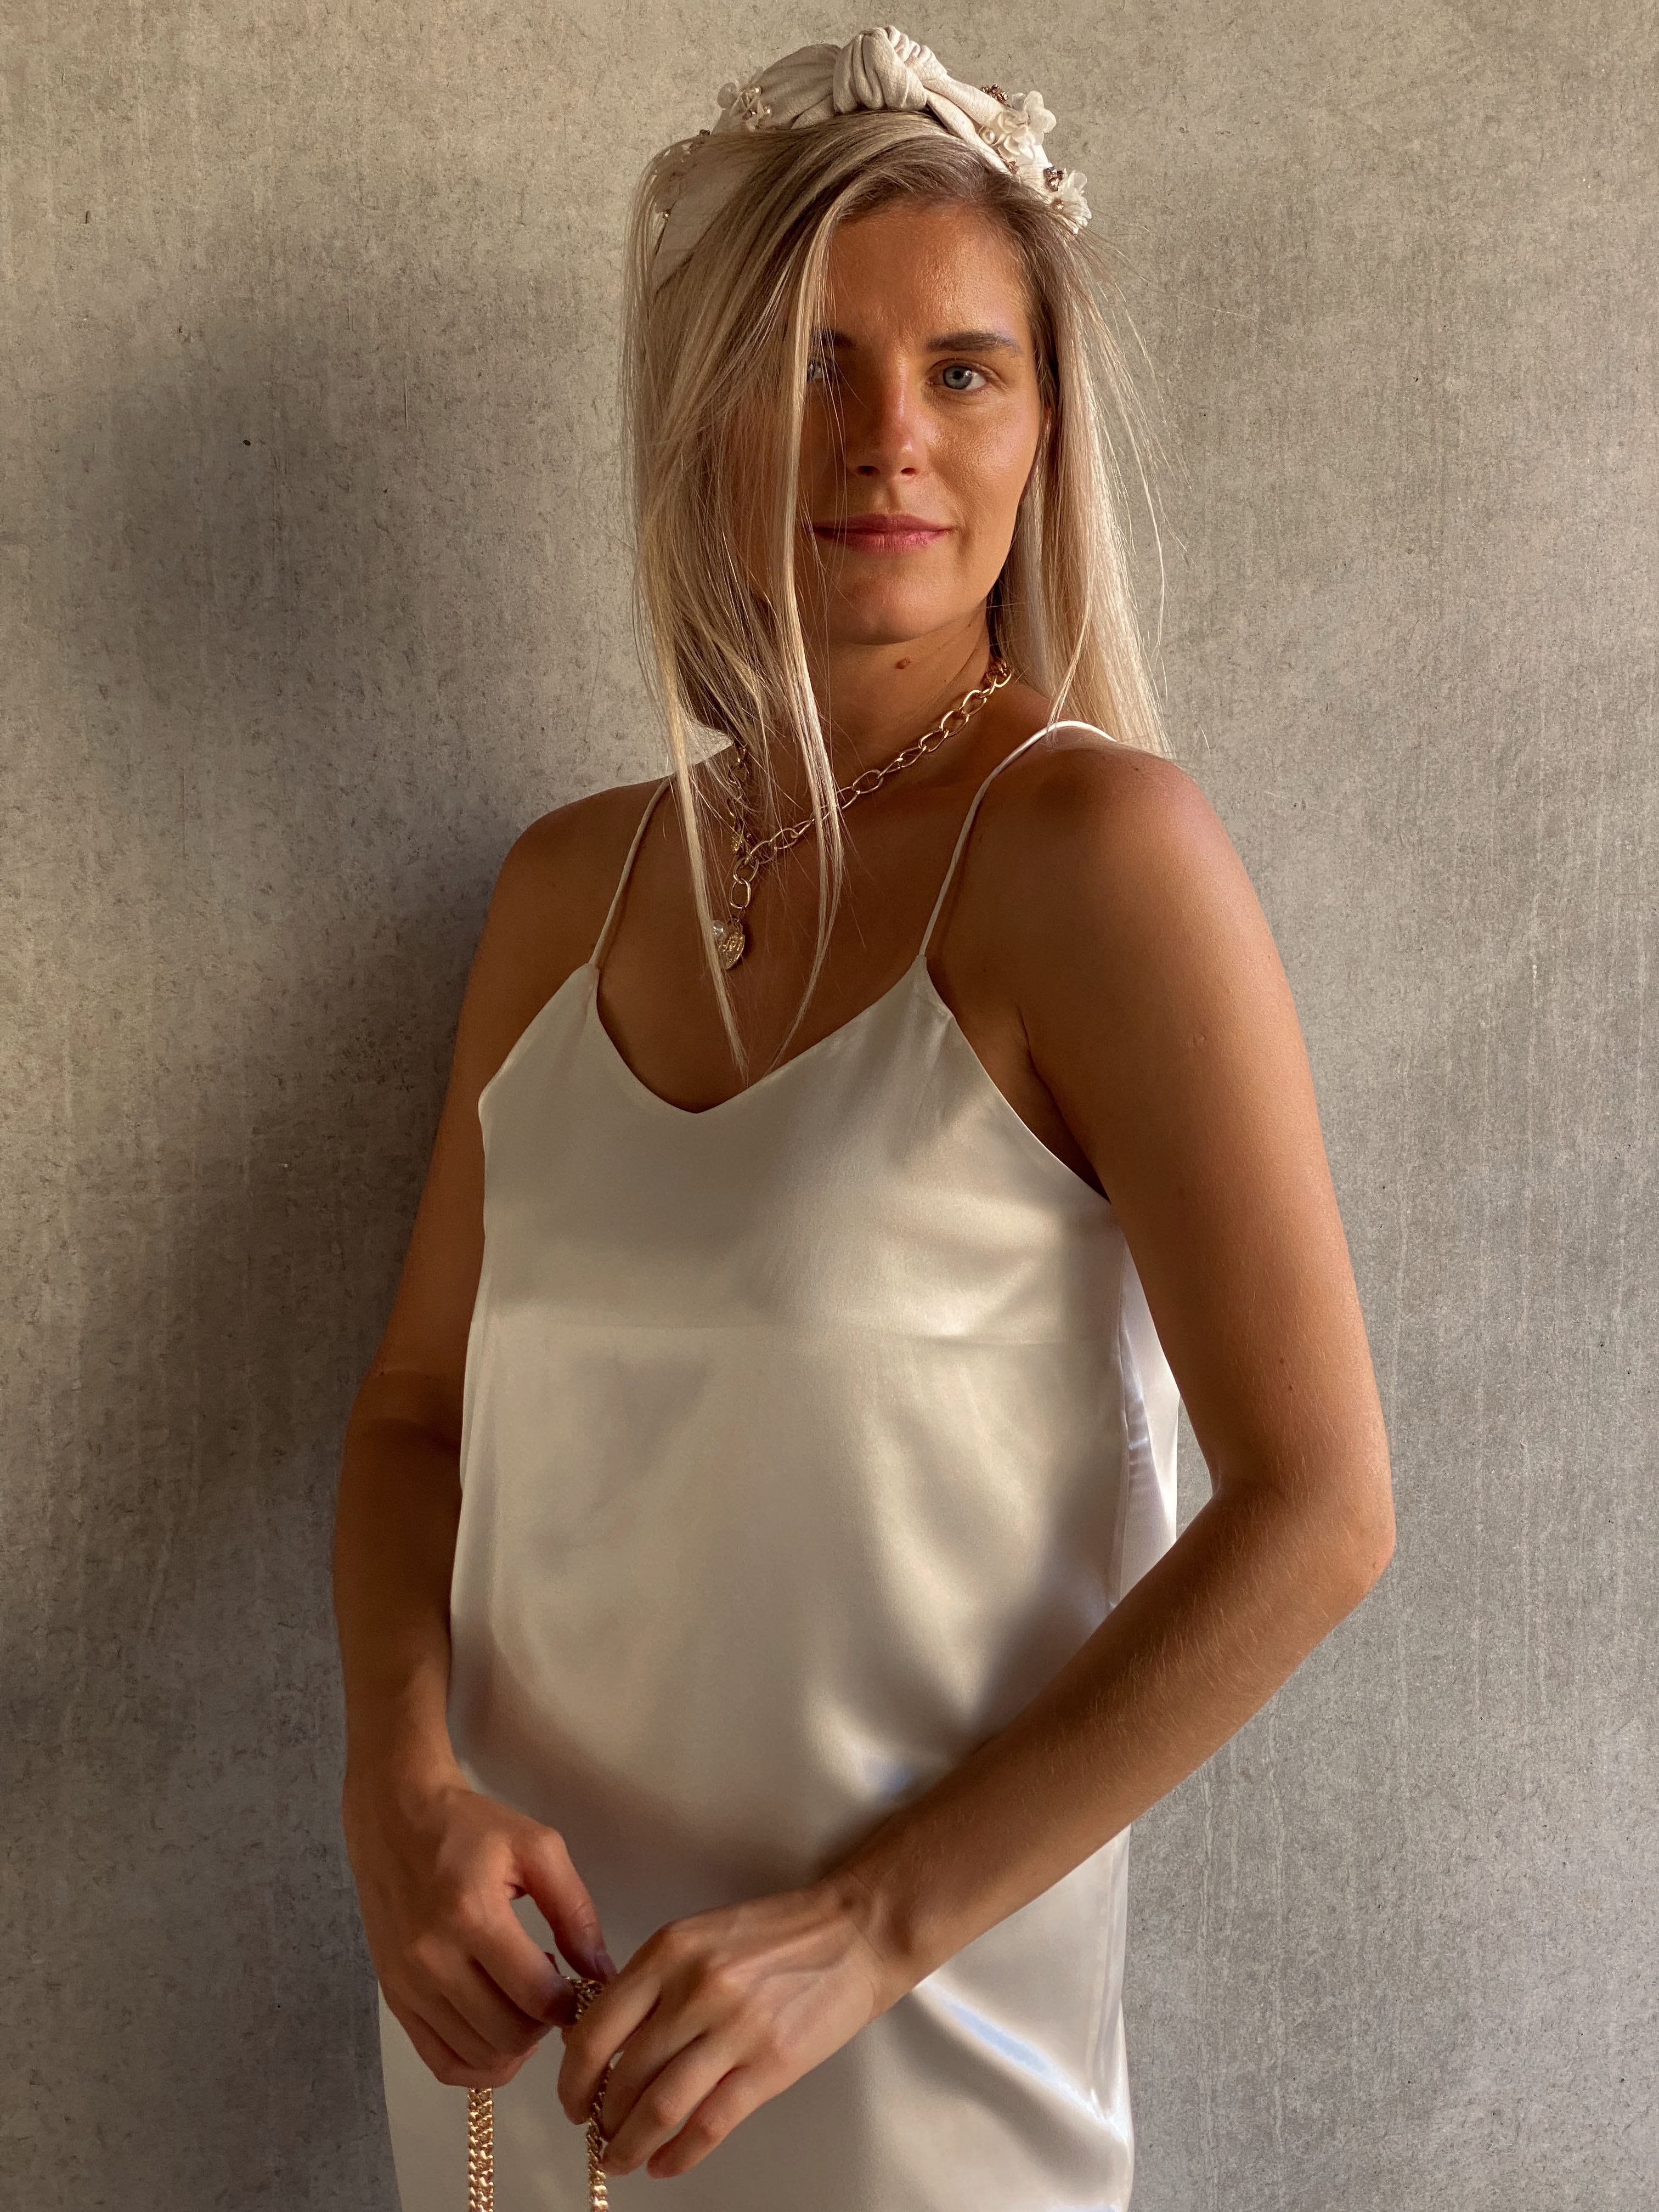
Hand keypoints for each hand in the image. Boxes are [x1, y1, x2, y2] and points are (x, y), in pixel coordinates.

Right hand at [344, 1767, 615, 2088]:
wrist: (395, 1818)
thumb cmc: (471, 1827)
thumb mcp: (537, 1847)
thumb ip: (575, 1910)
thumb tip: (601, 1974)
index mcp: (472, 1914)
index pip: (535, 1996)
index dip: (570, 2004)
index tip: (579, 1986)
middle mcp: (432, 1959)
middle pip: (507, 2035)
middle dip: (544, 2026)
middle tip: (551, 1992)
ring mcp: (408, 1985)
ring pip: (477, 2057)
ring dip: (515, 2045)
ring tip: (522, 2003)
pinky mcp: (394, 1999)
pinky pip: (441, 2062)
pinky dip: (478, 2065)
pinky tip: (498, 2034)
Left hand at [556, 1877, 898, 2180]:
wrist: (853, 1932)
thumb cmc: (775, 1934)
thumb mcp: (698, 1937)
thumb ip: (650, 1983)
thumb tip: (594, 2039)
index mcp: (669, 1951)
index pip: (597, 2029)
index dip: (574, 2078)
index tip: (571, 2101)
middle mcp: (695, 1988)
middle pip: (626, 2075)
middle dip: (602, 2119)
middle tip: (597, 2135)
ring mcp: (735, 2028)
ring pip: (661, 2108)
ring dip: (631, 2145)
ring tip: (620, 2160)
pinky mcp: (771, 2064)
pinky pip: (710, 2125)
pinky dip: (679, 2155)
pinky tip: (665, 2165)